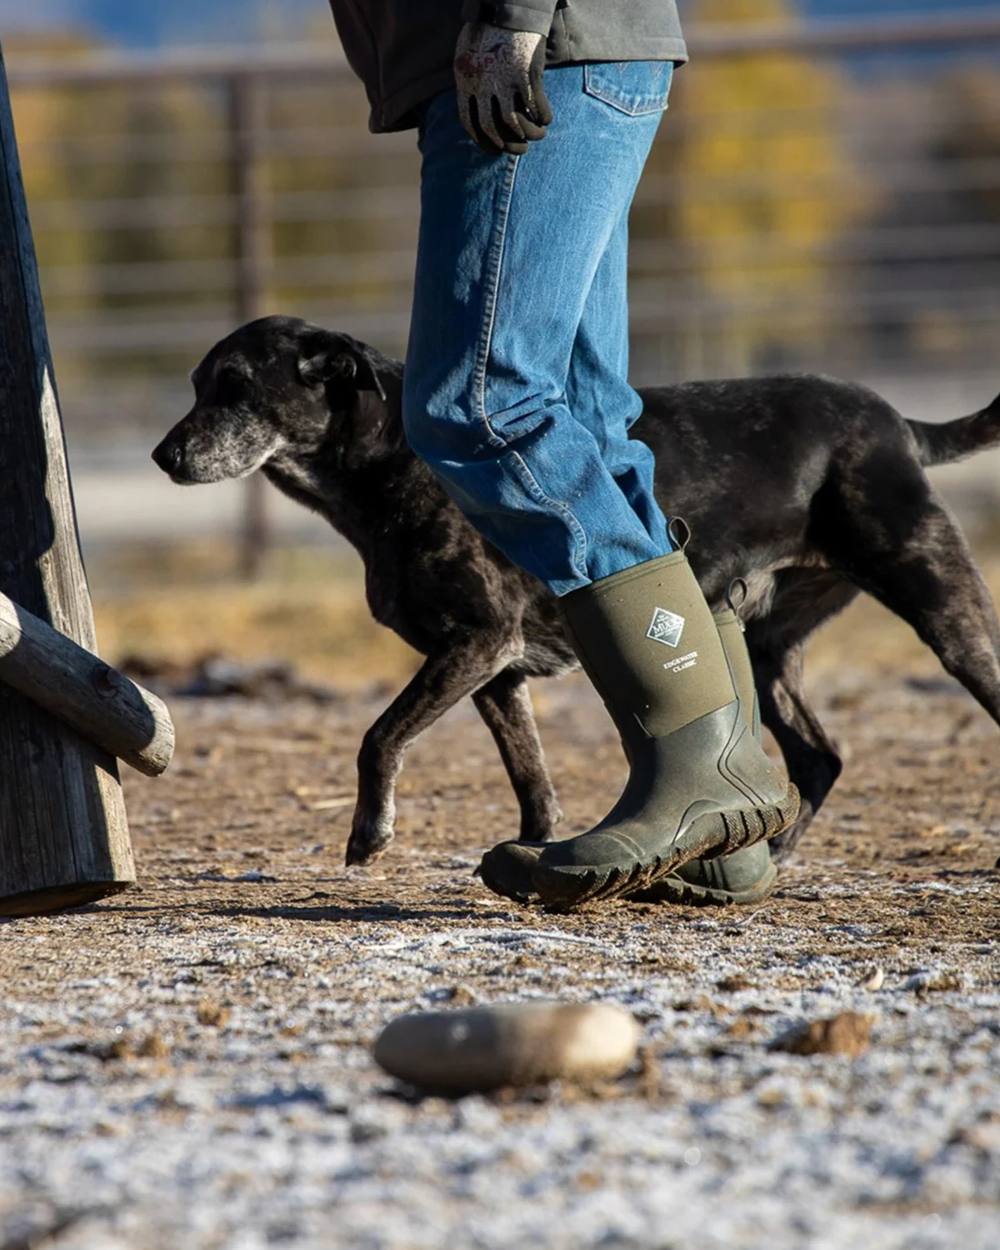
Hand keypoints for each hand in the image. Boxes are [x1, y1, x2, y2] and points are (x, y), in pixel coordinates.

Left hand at [454, 22, 552, 155]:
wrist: (507, 5)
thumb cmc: (489, 30)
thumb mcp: (468, 56)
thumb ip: (471, 81)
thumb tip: (478, 108)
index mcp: (466, 81)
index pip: (470, 123)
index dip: (483, 142)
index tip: (497, 149)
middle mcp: (483, 84)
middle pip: (493, 128)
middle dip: (509, 145)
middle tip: (522, 149)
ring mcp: (505, 79)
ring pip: (516, 123)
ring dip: (530, 135)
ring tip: (539, 135)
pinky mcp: (526, 72)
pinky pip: (536, 106)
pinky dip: (543, 117)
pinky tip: (546, 119)